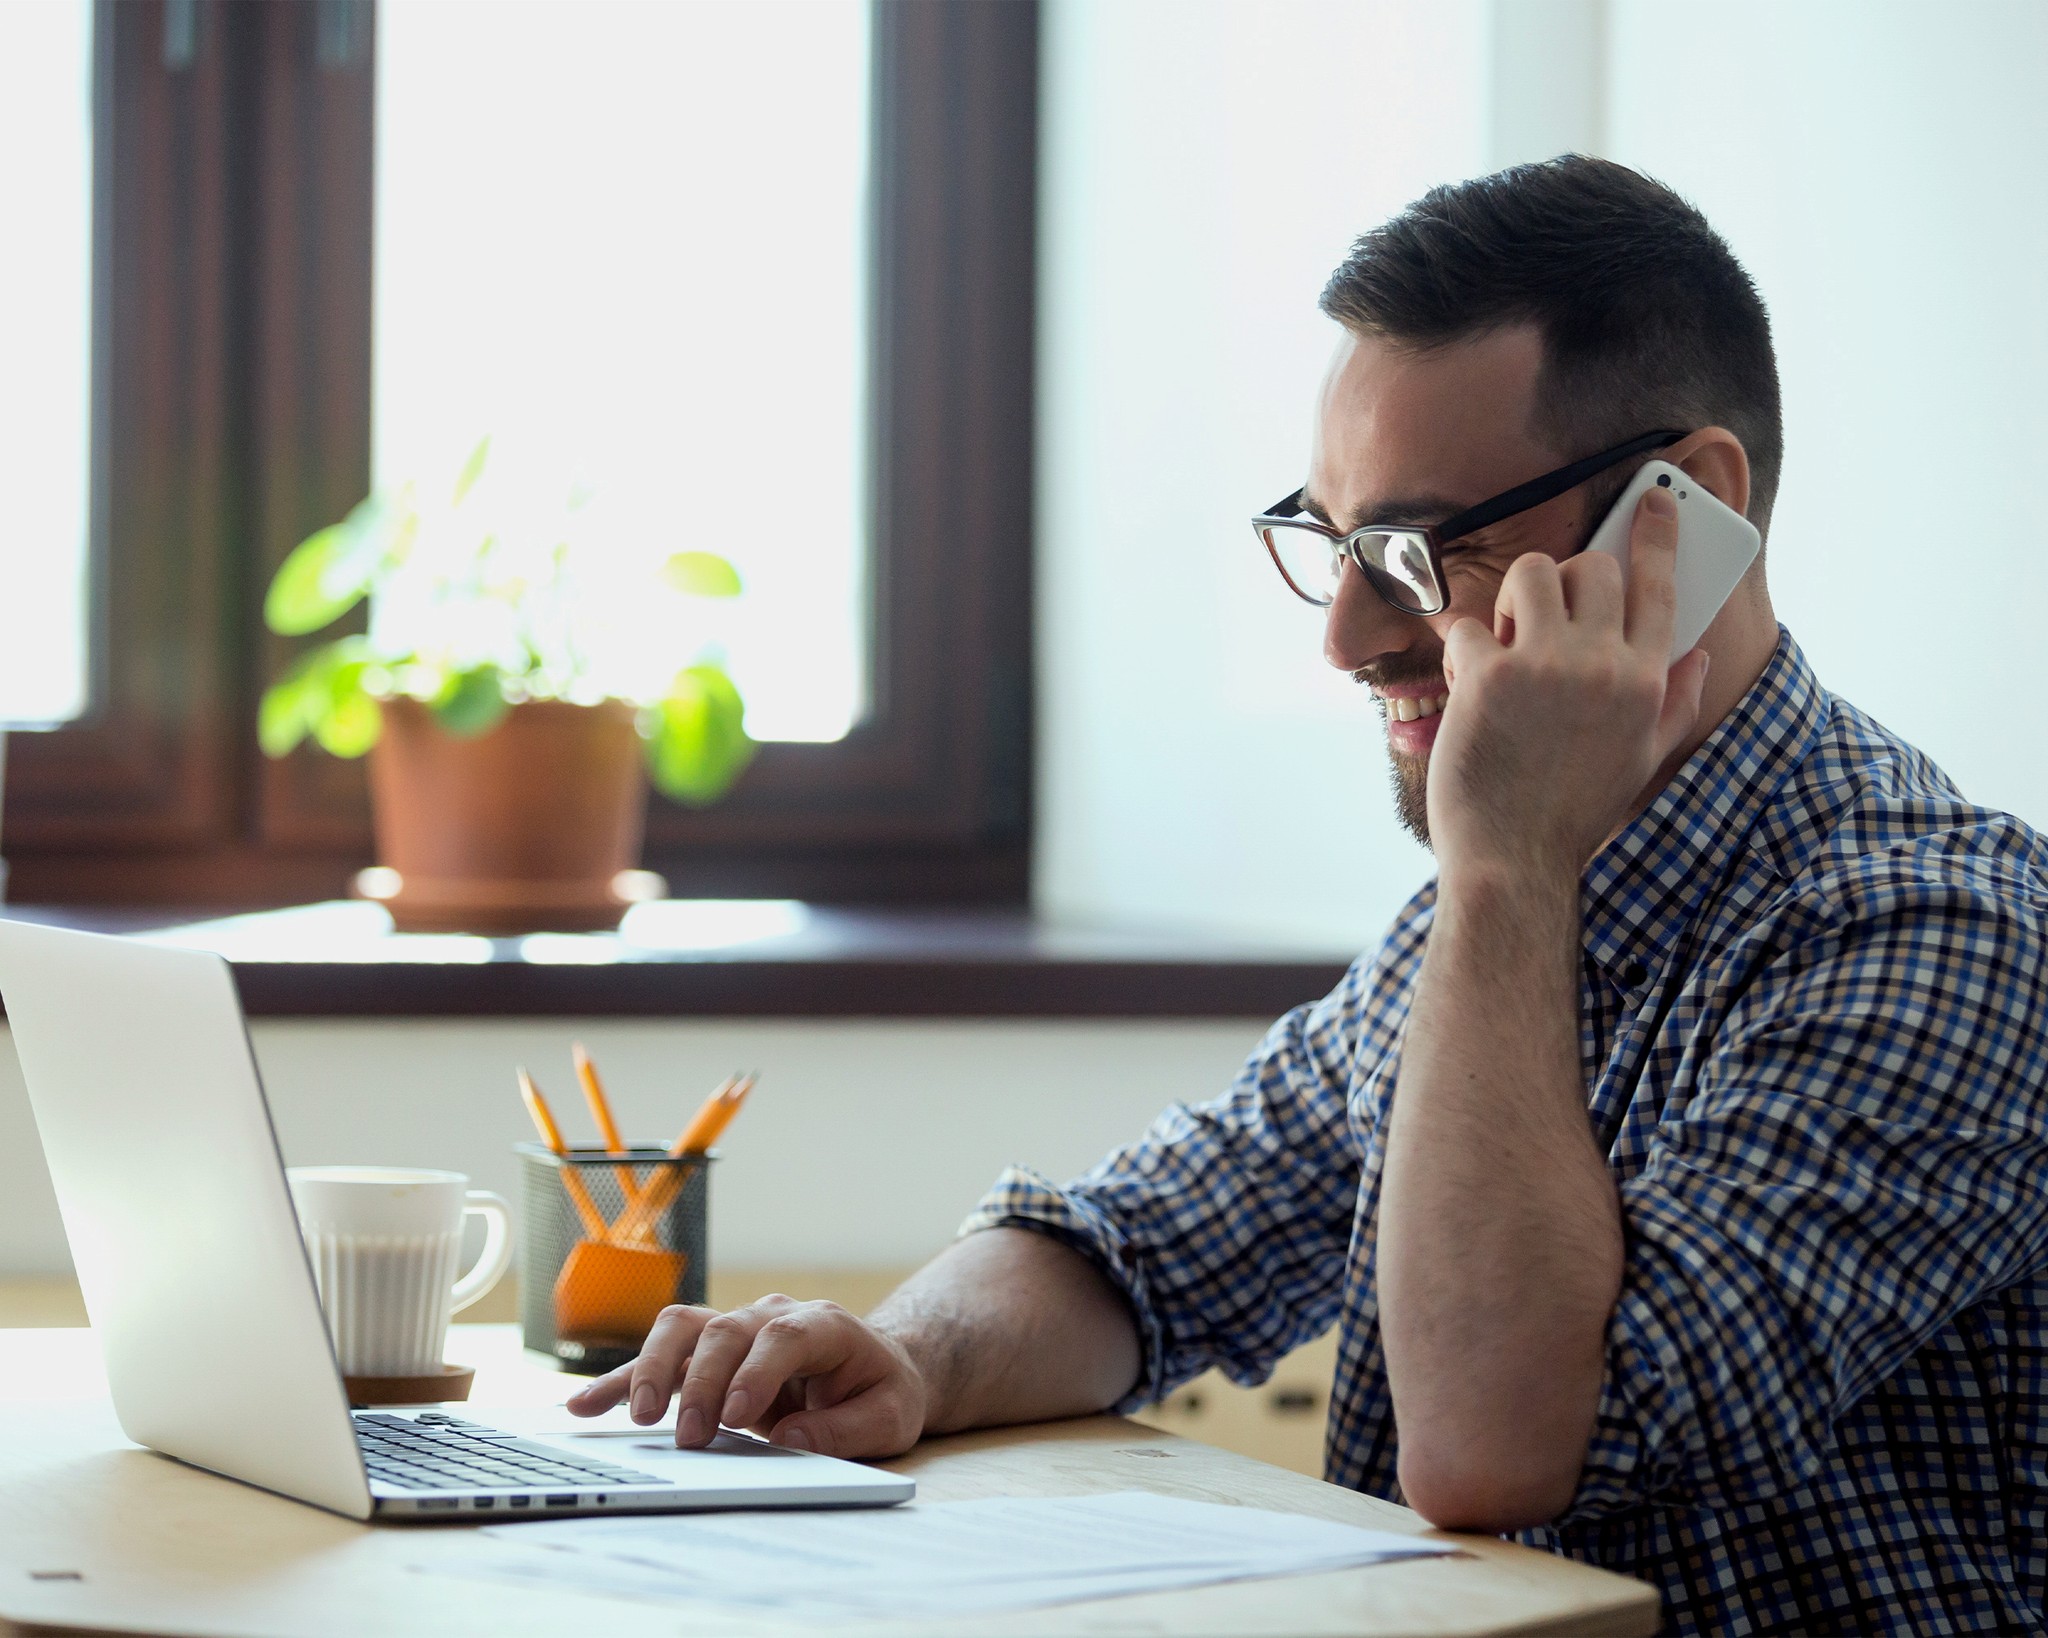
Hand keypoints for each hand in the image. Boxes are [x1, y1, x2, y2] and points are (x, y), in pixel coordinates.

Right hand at [563, 1294, 928, 1459]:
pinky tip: (585, 1405)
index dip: (757, 1371)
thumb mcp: (889, 1416)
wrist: (873, 1368)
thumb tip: (792, 1438)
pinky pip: (659, 1357)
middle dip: (702, 1383)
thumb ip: (847, 1428)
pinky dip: (621, 1379)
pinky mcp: (708, 1354)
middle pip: (724, 1331)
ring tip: (635, 1418)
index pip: (783, 1335)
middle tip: (692, 1437)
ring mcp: (736, 1329)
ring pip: (682, 1328)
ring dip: (653, 1369)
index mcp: (823, 1325)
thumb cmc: (880, 1392)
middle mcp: (771, 1316)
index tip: (738, 1415)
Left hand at [1428, 487, 1711, 882]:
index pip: (1660, 585)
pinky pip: (1470, 625)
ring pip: (1530, 574)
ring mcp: (1546, 664)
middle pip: (1592, 567)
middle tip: (1540, 620)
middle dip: (1563, 580)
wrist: (1514, 857)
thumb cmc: (1573, 812)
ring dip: (1512, 601)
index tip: (1656, 499)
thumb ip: (1674, 703)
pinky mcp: (1490, 675)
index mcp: (1645, 680)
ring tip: (1505, 647)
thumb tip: (1696, 657)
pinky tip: (1467, 692)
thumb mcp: (1641, 760)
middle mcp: (1603, 663)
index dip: (1658, 535)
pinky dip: (1463, 652)